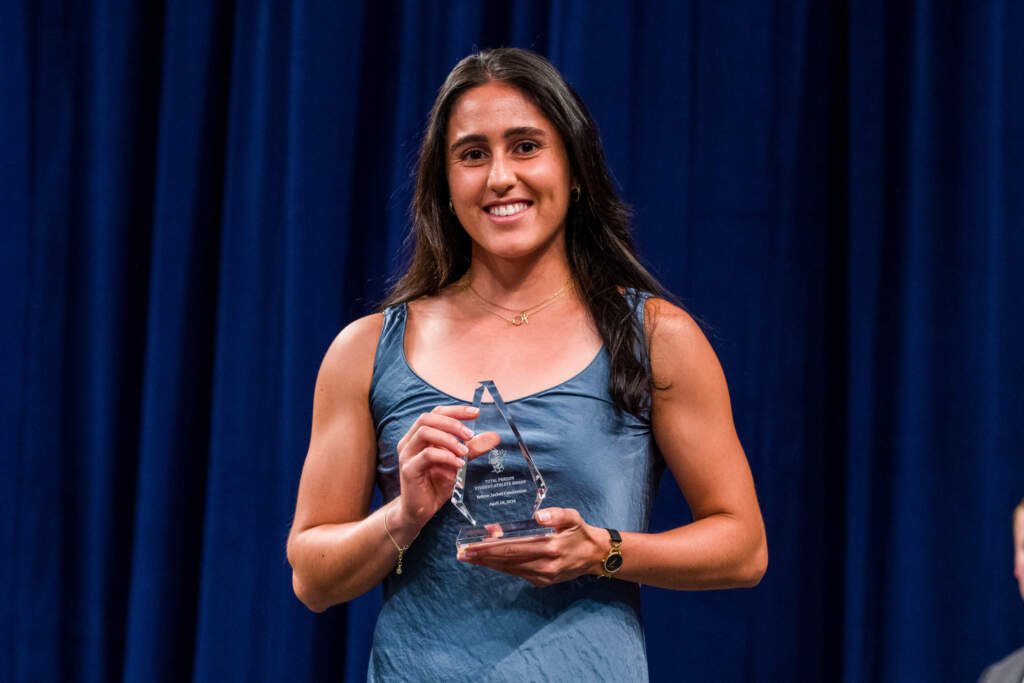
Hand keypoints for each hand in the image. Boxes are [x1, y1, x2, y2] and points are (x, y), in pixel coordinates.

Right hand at [396, 405, 499, 529]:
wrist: (420, 510)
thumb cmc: (436, 484)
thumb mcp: (458, 463)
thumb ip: (473, 448)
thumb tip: (494, 436)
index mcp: (419, 435)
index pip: (436, 413)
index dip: (456, 410)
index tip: (476, 413)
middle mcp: (410, 441)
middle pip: (428, 418)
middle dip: (452, 423)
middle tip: (470, 435)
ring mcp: (407, 455)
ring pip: (425, 432)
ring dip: (448, 439)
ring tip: (464, 451)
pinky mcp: (408, 469)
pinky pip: (427, 455)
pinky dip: (446, 456)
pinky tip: (458, 464)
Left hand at [457, 507, 606, 586]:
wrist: (595, 556)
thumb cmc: (580, 532)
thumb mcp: (573, 517)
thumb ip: (557, 515)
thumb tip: (538, 516)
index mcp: (550, 547)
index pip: (514, 549)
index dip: (491, 549)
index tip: (472, 547)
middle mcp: (545, 565)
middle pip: (507, 561)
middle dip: (482, 558)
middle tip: (461, 554)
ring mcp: (543, 576)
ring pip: (509, 569)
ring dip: (488, 563)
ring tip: (468, 557)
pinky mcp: (542, 581)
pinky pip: (517, 573)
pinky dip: (501, 566)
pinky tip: (488, 560)